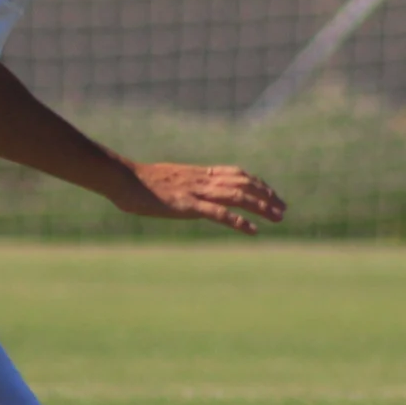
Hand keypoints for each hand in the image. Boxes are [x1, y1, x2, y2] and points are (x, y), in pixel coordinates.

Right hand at [109, 160, 285, 233]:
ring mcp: (196, 192)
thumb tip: (184, 194)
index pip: (236, 174)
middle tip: (283, 209)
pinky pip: (219, 213)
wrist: (122, 178)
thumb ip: (181, 186)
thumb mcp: (166, 180)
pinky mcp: (188, 206)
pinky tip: (253, 231)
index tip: (271, 193)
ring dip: (261, 207)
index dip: (257, 183)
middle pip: (243, 184)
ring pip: (237, 196)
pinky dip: (239, 222)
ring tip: (277, 218)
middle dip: (266, 196)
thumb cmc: (137, 182)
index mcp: (198, 173)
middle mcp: (202, 180)